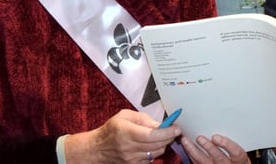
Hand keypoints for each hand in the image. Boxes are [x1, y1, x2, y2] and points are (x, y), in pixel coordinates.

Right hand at [64, 109, 180, 163]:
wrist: (98, 148)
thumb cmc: (112, 129)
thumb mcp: (125, 116)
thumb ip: (143, 119)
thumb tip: (159, 124)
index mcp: (127, 132)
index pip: (152, 135)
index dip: (167, 132)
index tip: (176, 128)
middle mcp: (129, 147)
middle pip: (157, 144)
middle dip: (169, 136)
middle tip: (173, 129)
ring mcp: (131, 159)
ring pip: (157, 152)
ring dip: (163, 144)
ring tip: (161, 136)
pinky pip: (152, 158)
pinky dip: (156, 150)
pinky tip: (152, 144)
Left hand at [181, 134, 249, 163]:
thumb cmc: (236, 156)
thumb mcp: (238, 148)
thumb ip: (233, 138)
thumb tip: (221, 122)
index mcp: (240, 159)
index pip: (236, 152)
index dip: (226, 144)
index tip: (216, 137)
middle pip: (219, 158)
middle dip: (208, 147)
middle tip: (199, 138)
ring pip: (205, 162)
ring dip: (194, 151)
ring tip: (186, 141)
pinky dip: (191, 155)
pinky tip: (187, 147)